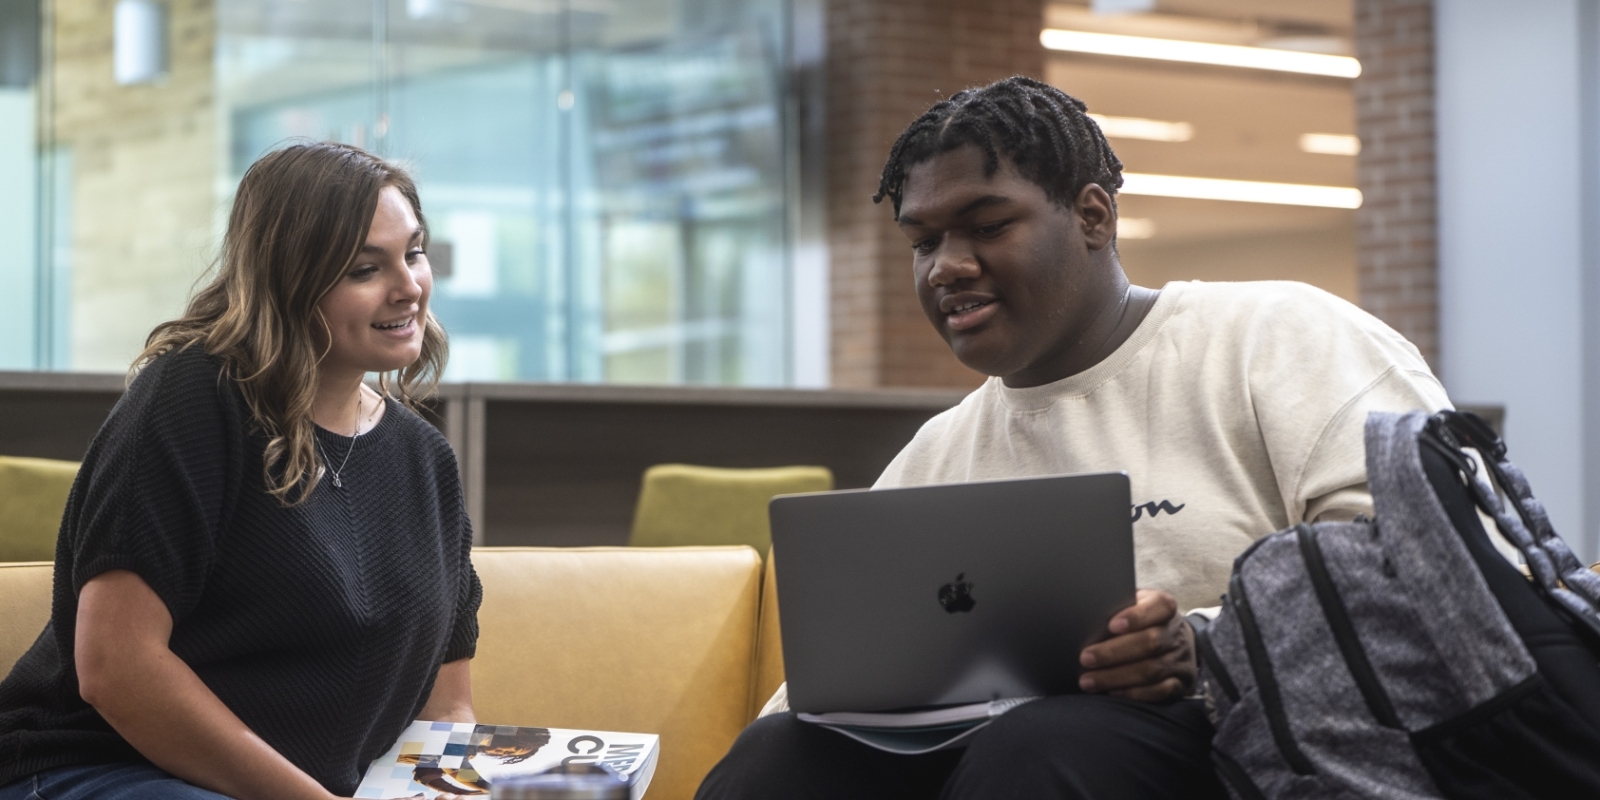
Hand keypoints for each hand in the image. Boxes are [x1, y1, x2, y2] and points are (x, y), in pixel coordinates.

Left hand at [1077, 589, 1194, 701]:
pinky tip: (1111, 692)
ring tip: (1088, 681)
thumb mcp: (1135, 606)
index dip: (1136, 616)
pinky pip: (1159, 691)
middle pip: (1150, 642)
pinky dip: (1133, 693)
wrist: (1177, 642)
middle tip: (1085, 658)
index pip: (1158, 606)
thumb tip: (1085, 615)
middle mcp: (1176, 633)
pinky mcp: (1181, 683)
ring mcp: (1180, 659)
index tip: (1111, 625)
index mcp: (1164, 607)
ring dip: (1116, 677)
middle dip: (1114, 652)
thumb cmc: (1143, 622)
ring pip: (1151, 670)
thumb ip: (1117, 607)